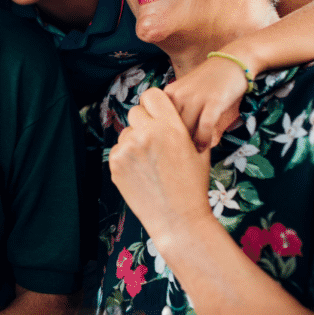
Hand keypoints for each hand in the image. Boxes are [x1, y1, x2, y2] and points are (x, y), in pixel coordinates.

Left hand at [108, 87, 212, 246]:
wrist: (178, 220)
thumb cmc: (192, 185)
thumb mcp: (197, 150)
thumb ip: (181, 126)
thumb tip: (168, 111)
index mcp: (170, 126)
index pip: (152, 95)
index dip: (154, 104)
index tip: (157, 115)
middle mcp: (147, 133)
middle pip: (136, 111)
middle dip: (144, 123)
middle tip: (154, 143)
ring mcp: (128, 148)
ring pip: (126, 132)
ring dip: (134, 142)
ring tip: (150, 164)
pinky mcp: (115, 163)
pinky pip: (118, 149)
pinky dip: (126, 158)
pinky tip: (141, 173)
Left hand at [164, 54, 249, 150]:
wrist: (231, 63)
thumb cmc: (208, 83)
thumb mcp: (186, 94)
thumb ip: (177, 112)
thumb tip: (169, 138)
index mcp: (169, 94)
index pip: (155, 120)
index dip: (160, 136)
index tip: (166, 147)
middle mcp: (179, 95)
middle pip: (169, 128)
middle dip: (173, 145)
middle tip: (178, 157)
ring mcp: (196, 98)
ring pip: (185, 130)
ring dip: (188, 146)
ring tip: (191, 155)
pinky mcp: (214, 102)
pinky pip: (204, 127)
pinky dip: (204, 140)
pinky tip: (205, 146)